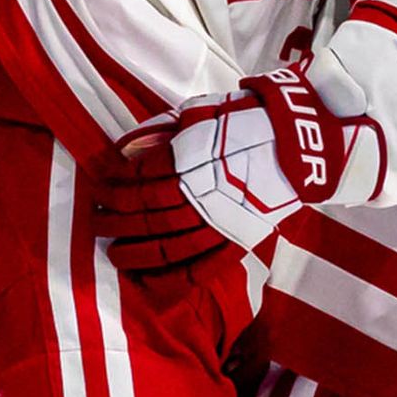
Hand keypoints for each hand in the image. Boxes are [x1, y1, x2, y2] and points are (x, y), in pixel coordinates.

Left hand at [96, 67, 382, 270]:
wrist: (299, 142)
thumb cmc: (248, 121)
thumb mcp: (199, 112)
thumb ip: (160, 131)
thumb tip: (123, 151)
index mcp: (188, 160)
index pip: (137, 179)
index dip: (114, 185)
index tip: (101, 187)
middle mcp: (198, 195)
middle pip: (144, 214)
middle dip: (114, 219)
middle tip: (97, 220)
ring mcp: (217, 222)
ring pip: (165, 245)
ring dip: (133, 250)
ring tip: (113, 253)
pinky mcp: (236, 241)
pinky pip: (199, 270)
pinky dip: (171, 280)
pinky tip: (148, 284)